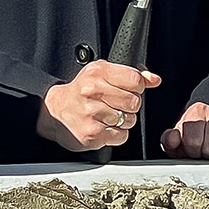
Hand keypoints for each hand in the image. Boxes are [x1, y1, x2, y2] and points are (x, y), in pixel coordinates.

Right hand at [37, 60, 162, 150]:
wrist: (54, 112)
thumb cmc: (80, 92)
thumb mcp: (101, 73)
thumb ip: (130, 74)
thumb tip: (154, 79)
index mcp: (97, 72)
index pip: (135, 80)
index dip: (136, 87)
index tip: (127, 90)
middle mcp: (93, 91)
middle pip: (135, 102)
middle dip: (129, 106)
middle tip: (115, 104)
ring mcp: (92, 113)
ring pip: (130, 120)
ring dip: (123, 121)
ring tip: (107, 115)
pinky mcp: (93, 133)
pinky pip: (121, 135)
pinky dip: (116, 134)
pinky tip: (104, 126)